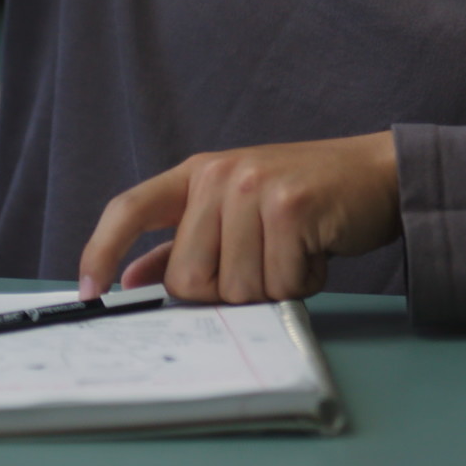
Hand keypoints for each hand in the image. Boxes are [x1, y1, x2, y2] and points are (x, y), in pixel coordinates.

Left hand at [79, 131, 400, 303]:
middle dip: (228, 292)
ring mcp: (253, 187)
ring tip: (295, 252)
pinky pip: (280, 283)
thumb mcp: (235, 212)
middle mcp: (219, 175)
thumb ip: (185, 245)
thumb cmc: (304, 199)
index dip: (101, 251)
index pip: (130, 209)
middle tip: (264, 265)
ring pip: (237, 288)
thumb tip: (134, 279)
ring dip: (272, 287)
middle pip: (189, 278)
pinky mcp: (290, 206)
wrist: (375, 173)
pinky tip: (316, 251)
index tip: (90, 292)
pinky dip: (302, 282)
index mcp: (197, 175)